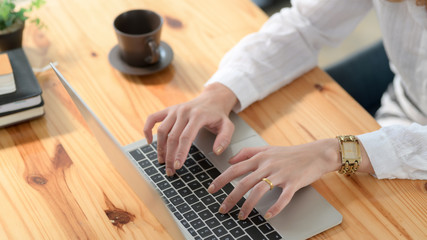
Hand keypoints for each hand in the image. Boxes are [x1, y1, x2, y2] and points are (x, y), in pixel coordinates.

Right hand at [144, 83, 237, 175]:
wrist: (211, 99)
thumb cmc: (218, 116)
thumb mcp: (228, 125)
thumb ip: (224, 139)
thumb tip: (216, 151)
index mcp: (198, 116)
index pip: (186, 137)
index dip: (180, 152)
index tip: (177, 166)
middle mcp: (184, 112)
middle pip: (172, 136)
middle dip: (169, 155)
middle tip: (170, 170)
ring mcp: (174, 110)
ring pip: (161, 130)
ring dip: (160, 148)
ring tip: (162, 161)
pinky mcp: (168, 110)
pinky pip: (152, 119)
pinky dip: (147, 130)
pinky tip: (149, 142)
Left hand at [207, 139, 341, 219]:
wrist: (316, 153)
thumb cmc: (291, 153)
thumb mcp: (267, 149)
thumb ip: (248, 152)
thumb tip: (230, 159)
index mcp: (260, 157)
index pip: (235, 168)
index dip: (221, 179)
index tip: (211, 189)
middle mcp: (268, 165)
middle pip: (244, 182)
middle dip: (230, 197)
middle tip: (222, 209)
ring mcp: (280, 174)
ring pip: (259, 191)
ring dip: (248, 205)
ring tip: (241, 216)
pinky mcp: (293, 183)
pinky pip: (282, 197)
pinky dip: (275, 207)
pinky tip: (267, 215)